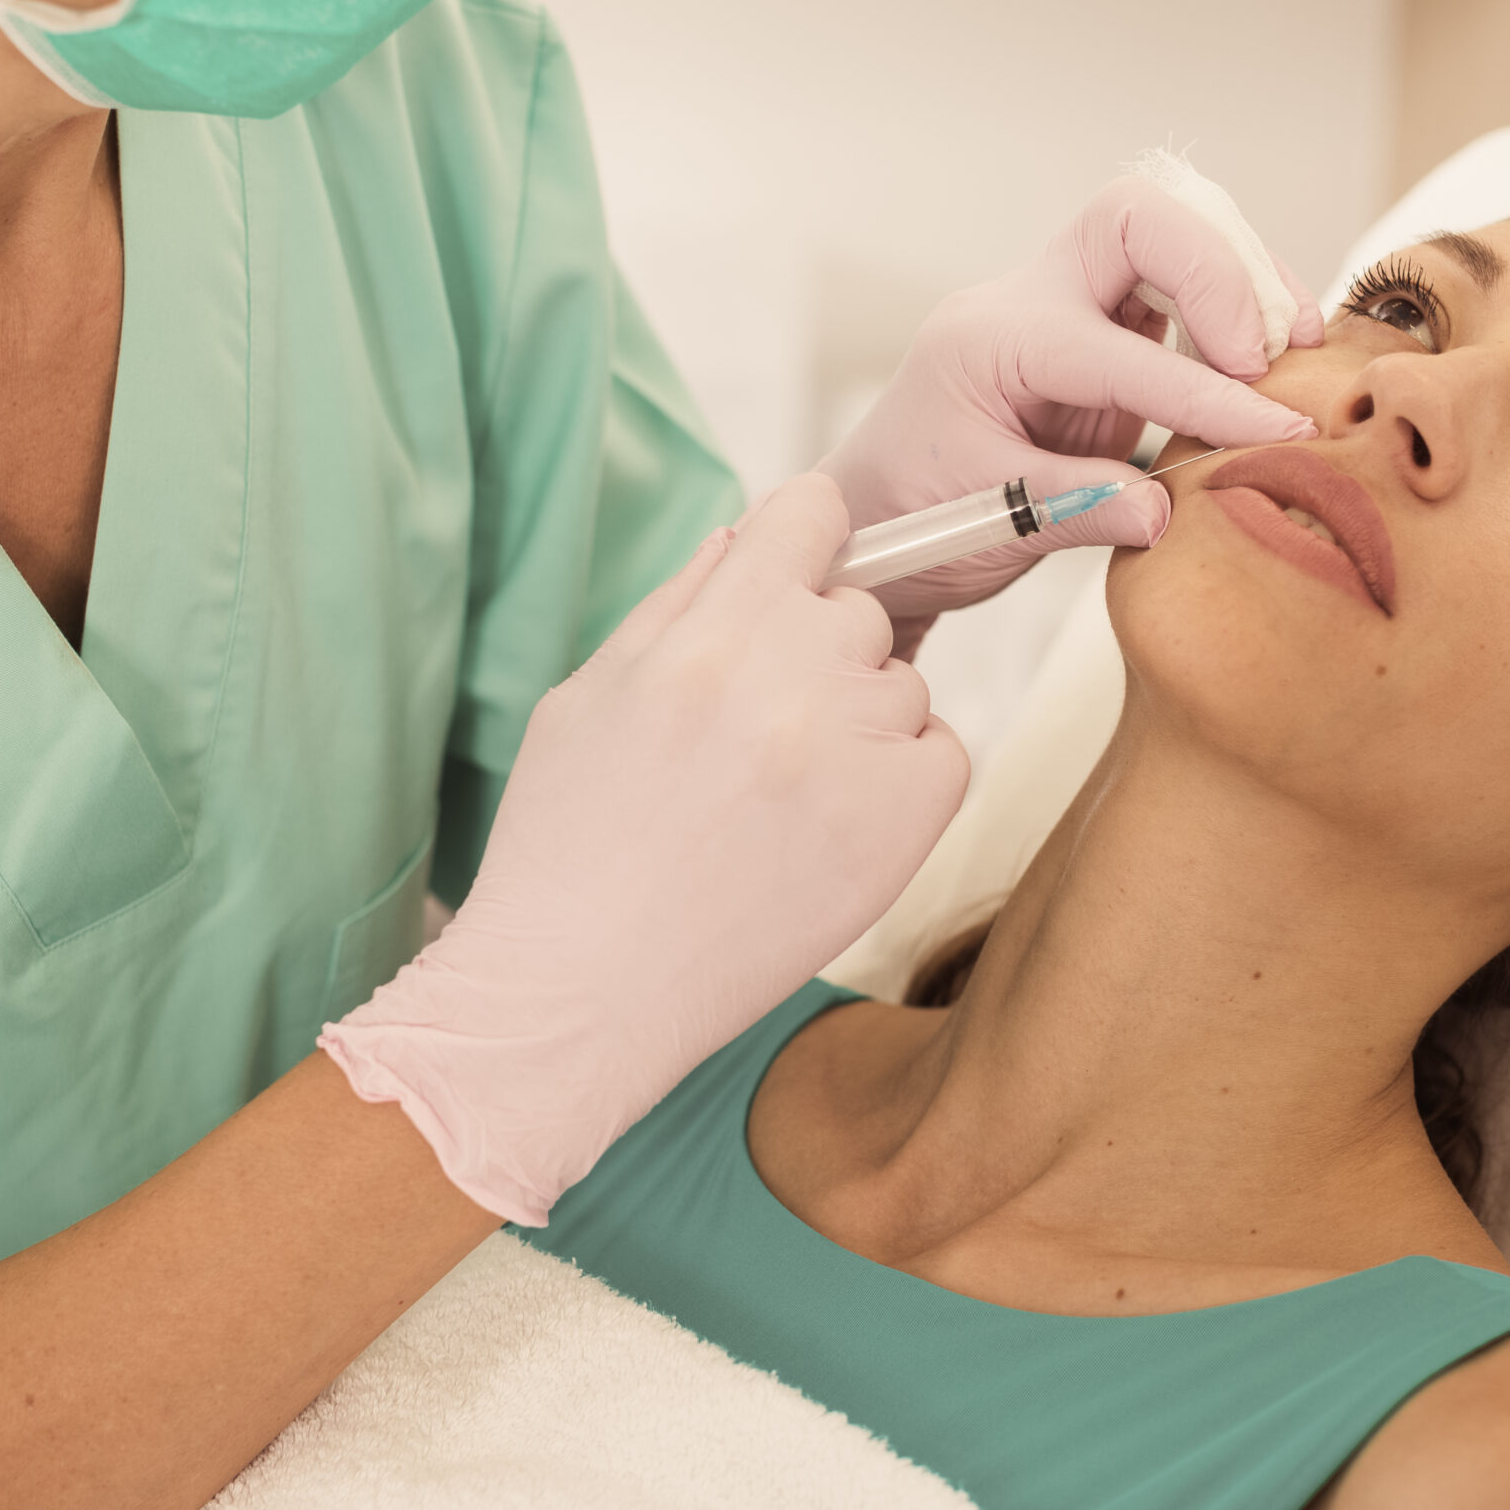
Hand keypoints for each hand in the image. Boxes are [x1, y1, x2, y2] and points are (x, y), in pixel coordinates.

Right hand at [320, 476, 969, 1224]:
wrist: (577, 995)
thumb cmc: (567, 848)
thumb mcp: (589, 694)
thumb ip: (676, 604)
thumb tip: (743, 538)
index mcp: (710, 630)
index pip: (810, 513)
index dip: (803, 541)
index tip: (793, 580)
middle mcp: (791, 673)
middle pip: (858, 609)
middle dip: (816, 654)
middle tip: (757, 736)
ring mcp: (853, 749)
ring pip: (900, 686)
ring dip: (857, 722)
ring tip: (779, 798)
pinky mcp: (902, 823)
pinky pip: (943, 755)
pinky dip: (903, 780)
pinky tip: (830, 825)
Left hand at [819, 172, 1324, 621]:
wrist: (875, 520)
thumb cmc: (909, 515)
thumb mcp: (979, 527)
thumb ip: (1074, 512)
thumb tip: (1164, 509)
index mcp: (988, 342)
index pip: (1115, 350)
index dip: (1202, 391)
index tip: (1274, 429)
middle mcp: (1030, 304)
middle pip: (1135, 218)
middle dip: (1218, 270)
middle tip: (1268, 356)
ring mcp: (1071, 311)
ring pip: (1170, 236)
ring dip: (1241, 280)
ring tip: (1294, 350)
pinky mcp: (1106, 336)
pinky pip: (1181, 292)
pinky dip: (1235, 312)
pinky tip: (1270, 363)